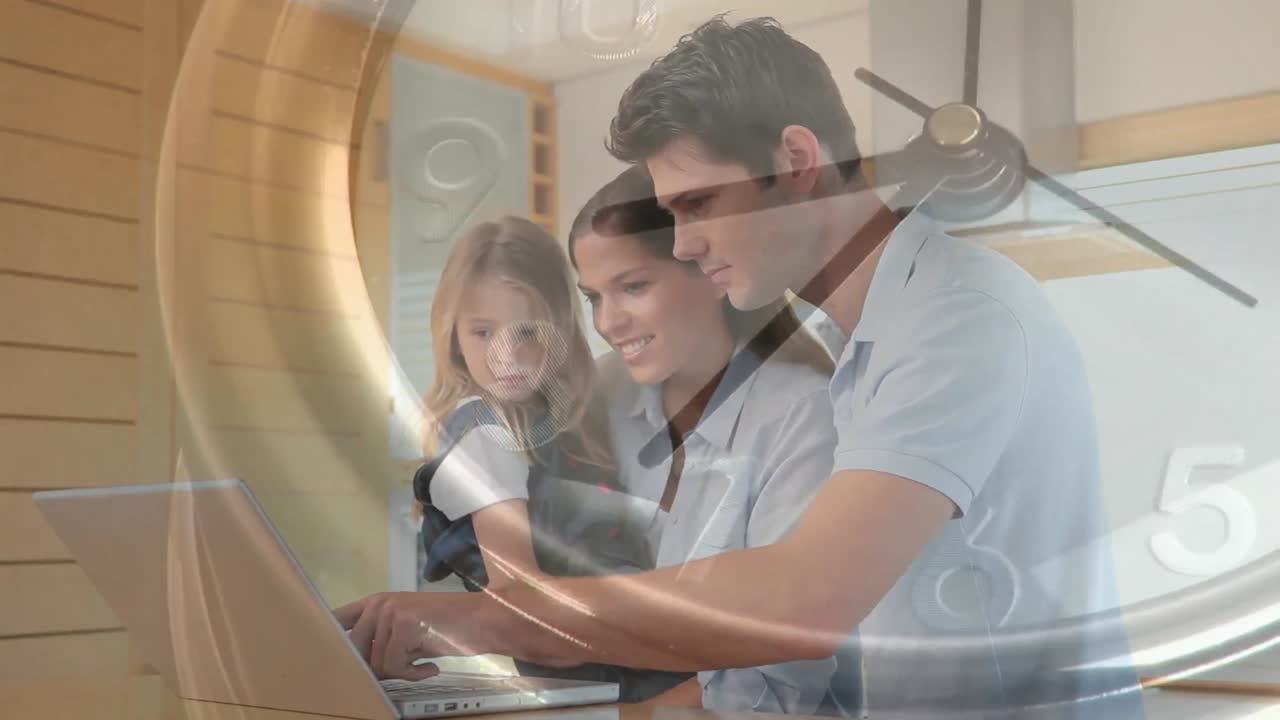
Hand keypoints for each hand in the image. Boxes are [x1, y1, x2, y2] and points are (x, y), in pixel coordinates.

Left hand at [335, 592, 480, 679]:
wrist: (483, 620)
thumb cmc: (449, 627)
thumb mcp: (408, 626)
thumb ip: (381, 637)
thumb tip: (353, 664)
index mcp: (376, 602)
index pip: (337, 618)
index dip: (329, 639)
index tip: (329, 656)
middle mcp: (380, 603)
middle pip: (354, 650)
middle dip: (377, 667)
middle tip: (403, 668)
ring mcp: (391, 612)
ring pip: (376, 663)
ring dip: (401, 671)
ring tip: (423, 663)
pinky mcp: (405, 626)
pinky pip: (395, 666)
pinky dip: (414, 674)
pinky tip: (431, 666)